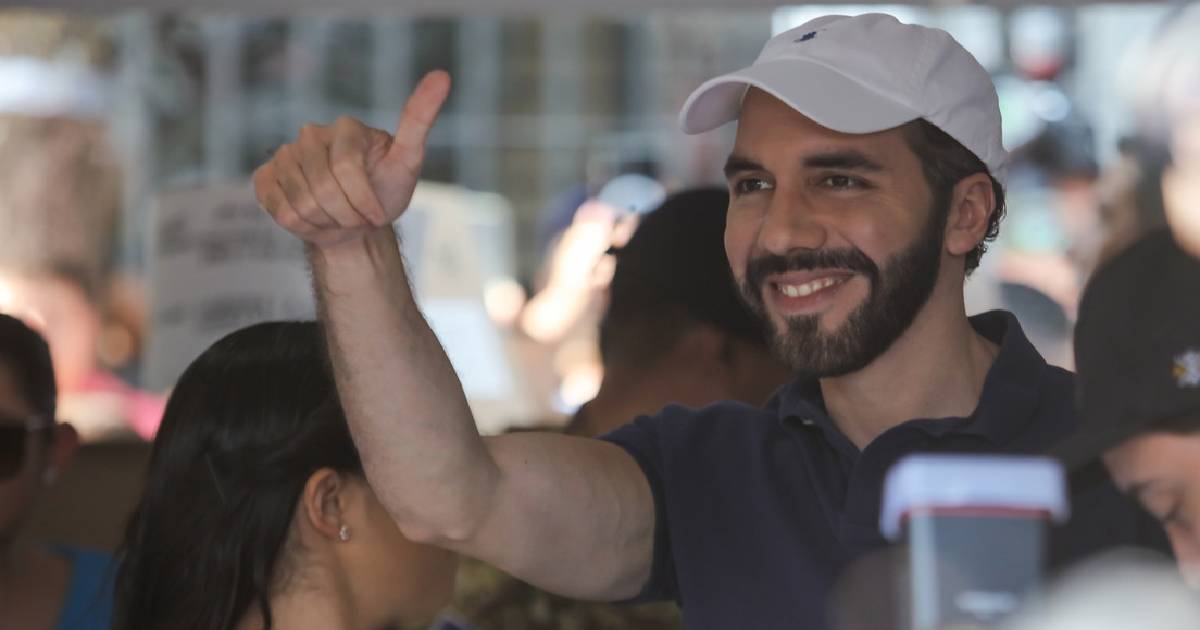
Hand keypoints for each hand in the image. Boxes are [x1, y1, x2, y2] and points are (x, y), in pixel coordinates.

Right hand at [253, 70, 451, 248]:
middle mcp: (311, 135)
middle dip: (348, 216)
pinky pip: (281, 211)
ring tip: (338, 216)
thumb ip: (420, 119)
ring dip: (327, 222)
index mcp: (346, 127)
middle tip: (358, 217)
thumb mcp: (408, 159)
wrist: (355, 221)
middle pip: (325, 190)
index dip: (365, 202)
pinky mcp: (265, 177)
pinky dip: (303, 225)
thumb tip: (442, 75)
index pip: (348, 171)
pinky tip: (315, 217)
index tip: (378, 216)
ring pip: (303, 204)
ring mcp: (285, 155)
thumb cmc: (384, 189)